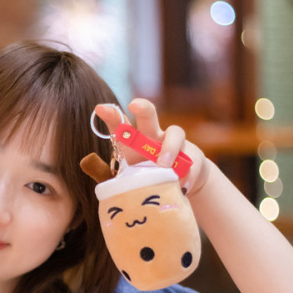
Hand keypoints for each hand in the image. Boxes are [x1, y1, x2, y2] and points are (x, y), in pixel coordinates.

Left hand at [94, 98, 210, 195]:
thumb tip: (111, 188)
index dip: (111, 115)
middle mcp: (153, 136)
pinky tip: (182, 186)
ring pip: (175, 134)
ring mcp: (174, 143)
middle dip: (142, 108)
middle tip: (134, 104)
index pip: (120, 126)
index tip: (100, 108)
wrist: (179, 184)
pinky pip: (192, 161)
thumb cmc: (148, 179)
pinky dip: (187, 174)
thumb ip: (122, 182)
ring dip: (169, 148)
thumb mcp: (132, 180)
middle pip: (148, 116)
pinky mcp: (192, 155)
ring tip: (163, 166)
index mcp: (133, 142)